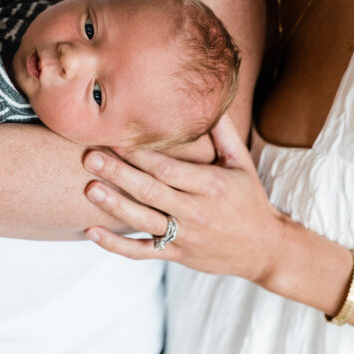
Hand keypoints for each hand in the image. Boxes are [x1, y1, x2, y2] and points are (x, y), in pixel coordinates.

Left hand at [82, 117, 286, 283]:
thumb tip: (211, 98)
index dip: (142, 155)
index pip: (169, 169)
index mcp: (211, 187)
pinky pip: (142, 252)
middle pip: (151, 193)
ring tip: (89, 188)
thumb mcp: (241, 163)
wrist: (264, 249)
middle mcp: (196, 213)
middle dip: (119, 174)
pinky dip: (116, 245)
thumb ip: (223, 132)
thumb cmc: (249, 199)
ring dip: (114, 205)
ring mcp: (185, 237)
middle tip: (91, 157)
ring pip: (143, 222)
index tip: (117, 138)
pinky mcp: (176, 255)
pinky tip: (92, 232)